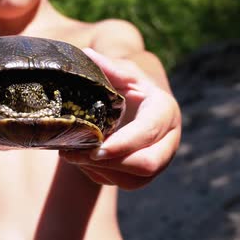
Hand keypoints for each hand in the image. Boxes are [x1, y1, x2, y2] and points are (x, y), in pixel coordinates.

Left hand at [60, 48, 181, 189]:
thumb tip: (87, 55)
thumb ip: (109, 67)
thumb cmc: (129, 84)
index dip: (123, 144)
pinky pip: (125, 184)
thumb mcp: (123, 72)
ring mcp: (159, 159)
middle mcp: (168, 139)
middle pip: (148, 164)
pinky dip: (100, 175)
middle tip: (75, 155)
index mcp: (165, 110)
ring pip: (136, 180)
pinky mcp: (145, 174)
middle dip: (112, 163)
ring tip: (70, 155)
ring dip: (101, 171)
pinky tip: (80, 160)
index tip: (96, 149)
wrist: (139, 102)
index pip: (148, 132)